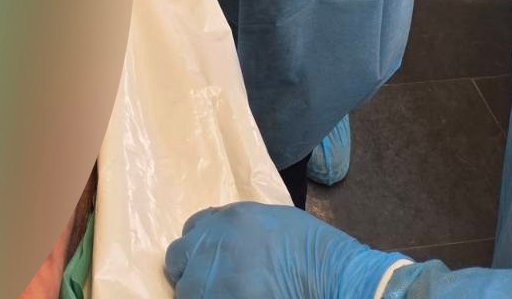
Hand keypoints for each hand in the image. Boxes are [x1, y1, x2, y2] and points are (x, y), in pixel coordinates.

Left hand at [166, 204, 405, 298]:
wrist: (333, 276)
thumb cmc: (312, 249)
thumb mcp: (271, 221)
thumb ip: (238, 229)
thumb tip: (222, 246)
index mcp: (226, 219)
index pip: (190, 232)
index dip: (199, 251)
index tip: (208, 264)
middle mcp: (213, 244)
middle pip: (178, 261)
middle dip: (191, 274)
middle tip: (212, 287)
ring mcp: (214, 278)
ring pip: (187, 292)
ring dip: (202, 294)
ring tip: (229, 293)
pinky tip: (236, 298)